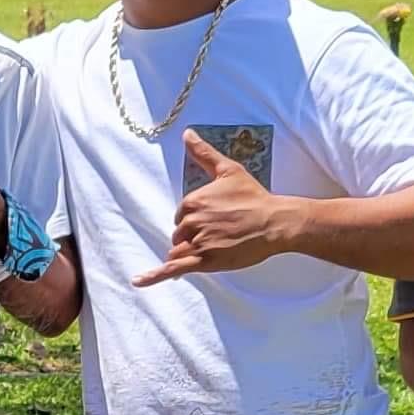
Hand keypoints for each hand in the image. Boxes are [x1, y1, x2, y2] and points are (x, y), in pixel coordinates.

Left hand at [133, 130, 294, 284]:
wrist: (275, 221)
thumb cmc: (254, 196)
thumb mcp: (228, 170)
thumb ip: (203, 153)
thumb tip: (187, 134)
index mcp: (192, 201)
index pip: (180, 217)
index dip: (195, 221)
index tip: (216, 219)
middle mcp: (191, 221)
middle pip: (179, 236)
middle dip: (194, 237)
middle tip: (222, 234)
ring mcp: (198, 242)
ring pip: (179, 252)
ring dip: (191, 253)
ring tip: (218, 247)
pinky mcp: (205, 261)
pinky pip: (173, 269)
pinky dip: (154, 276)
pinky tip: (138, 281)